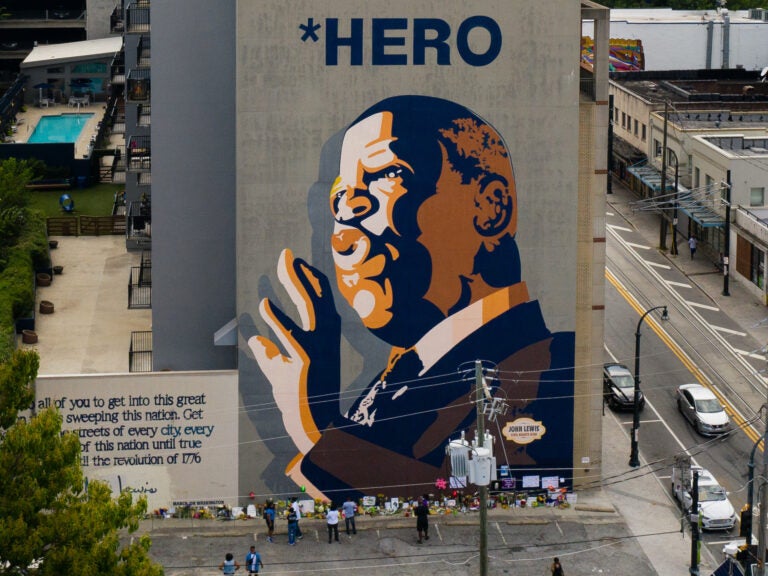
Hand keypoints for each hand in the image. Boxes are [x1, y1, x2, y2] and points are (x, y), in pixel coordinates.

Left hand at [248, 249, 340, 453]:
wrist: (312, 425)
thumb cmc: (297, 398)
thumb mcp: (280, 372)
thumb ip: (268, 354)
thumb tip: (253, 339)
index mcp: (324, 338)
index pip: (319, 301)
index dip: (307, 279)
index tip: (296, 262)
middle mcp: (325, 340)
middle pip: (314, 297)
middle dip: (299, 274)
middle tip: (286, 255)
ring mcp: (316, 350)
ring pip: (309, 308)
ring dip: (295, 284)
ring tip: (282, 265)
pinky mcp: (304, 362)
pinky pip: (290, 334)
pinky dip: (277, 317)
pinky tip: (265, 303)